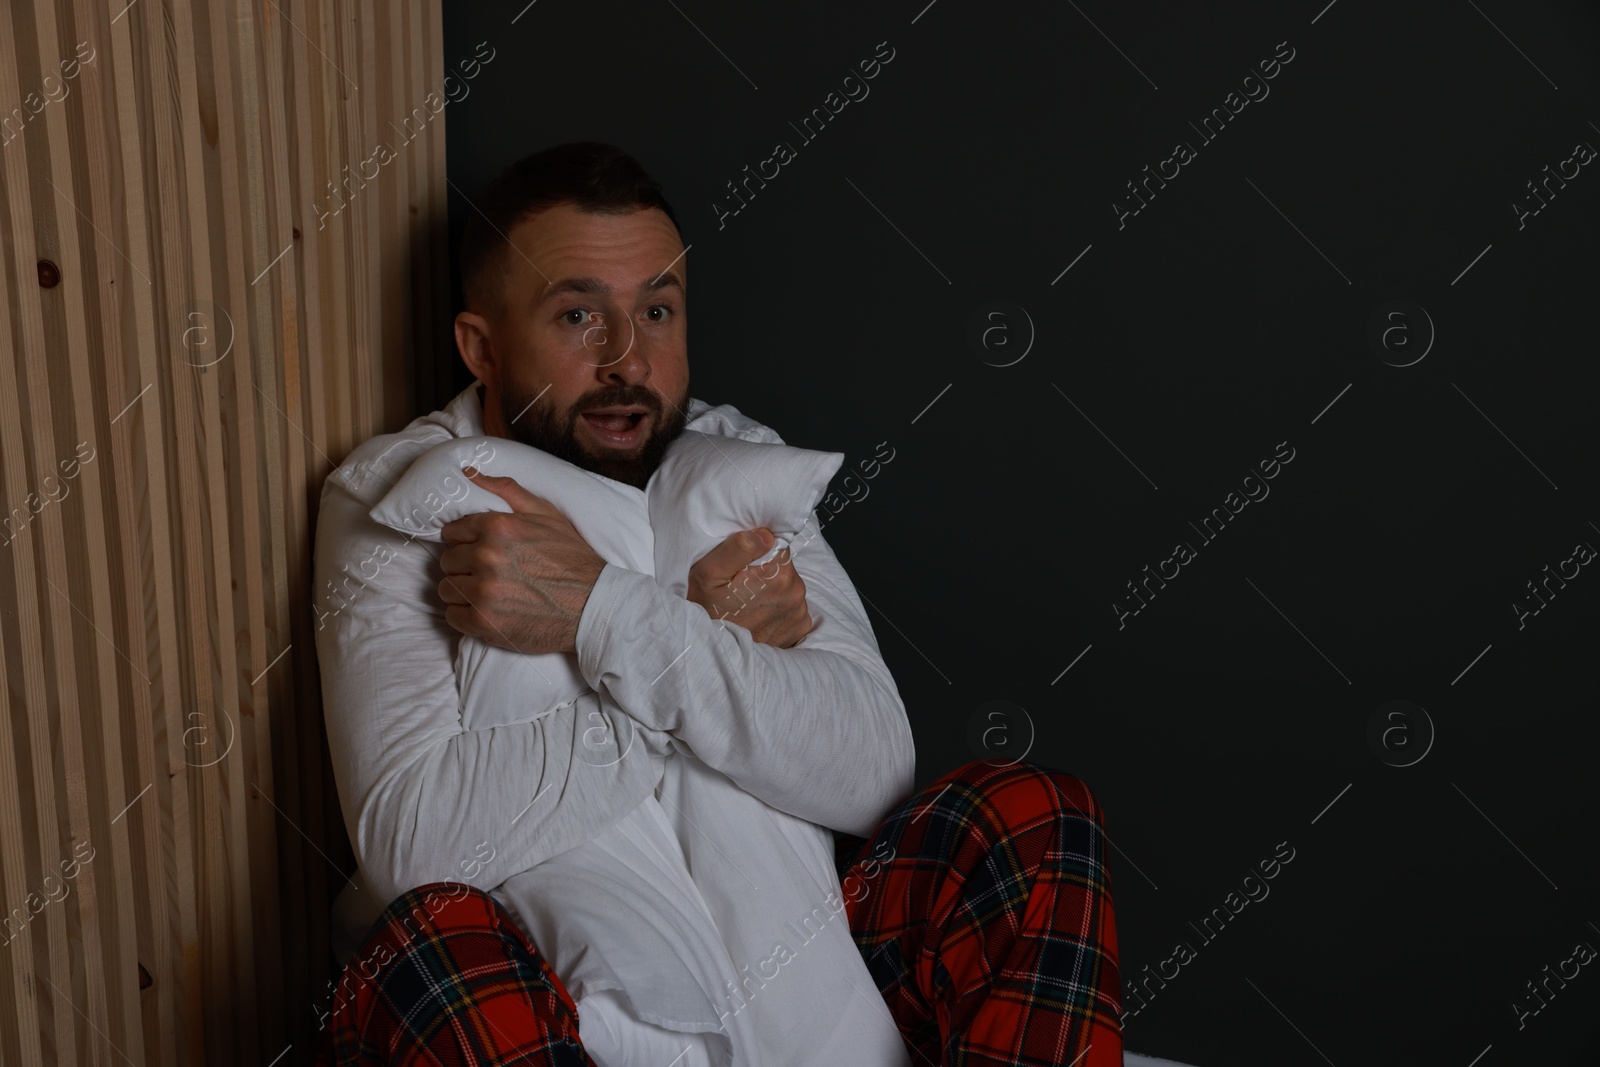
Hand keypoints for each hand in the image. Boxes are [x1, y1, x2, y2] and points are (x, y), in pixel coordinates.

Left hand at [436, 467, 606, 654]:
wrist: (593, 605)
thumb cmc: (571, 558)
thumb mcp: (546, 513)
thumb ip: (506, 490)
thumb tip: (468, 472)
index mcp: (497, 527)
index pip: (452, 532)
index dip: (465, 541)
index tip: (479, 550)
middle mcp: (487, 556)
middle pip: (448, 561)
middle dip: (464, 566)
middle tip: (487, 573)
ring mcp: (484, 592)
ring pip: (446, 589)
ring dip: (462, 591)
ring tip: (487, 593)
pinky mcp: (484, 622)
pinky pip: (453, 617)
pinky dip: (465, 616)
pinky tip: (487, 612)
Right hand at [686, 528, 812, 648]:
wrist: (708, 656)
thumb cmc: (705, 612)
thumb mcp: (708, 573)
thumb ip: (738, 547)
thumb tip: (766, 534)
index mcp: (779, 575)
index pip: (777, 545)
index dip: (757, 553)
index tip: (740, 568)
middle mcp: (796, 594)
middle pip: (783, 566)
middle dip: (765, 572)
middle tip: (740, 587)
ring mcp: (799, 614)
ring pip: (788, 586)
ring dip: (772, 591)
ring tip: (747, 604)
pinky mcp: (798, 629)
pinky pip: (792, 607)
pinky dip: (778, 609)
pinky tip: (758, 617)